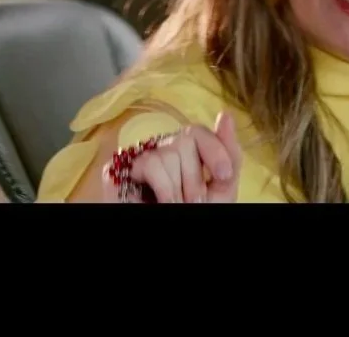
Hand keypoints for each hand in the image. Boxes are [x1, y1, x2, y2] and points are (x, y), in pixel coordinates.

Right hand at [101, 112, 242, 203]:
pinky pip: (149, 163)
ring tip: (176, 205)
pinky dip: (163, 187)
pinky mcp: (120, 168)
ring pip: (168, 153)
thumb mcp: (220, 189)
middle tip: (195, 202)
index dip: (215, 150)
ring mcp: (140, 157)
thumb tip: (226, 115)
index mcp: (187, 152)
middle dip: (195, 178)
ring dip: (178, 188)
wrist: (172, 232)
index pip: (198, 131)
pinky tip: (160, 201)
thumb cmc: (195, 213)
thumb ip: (229, 155)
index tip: (225, 175)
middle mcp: (162, 149)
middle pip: (185, 139)